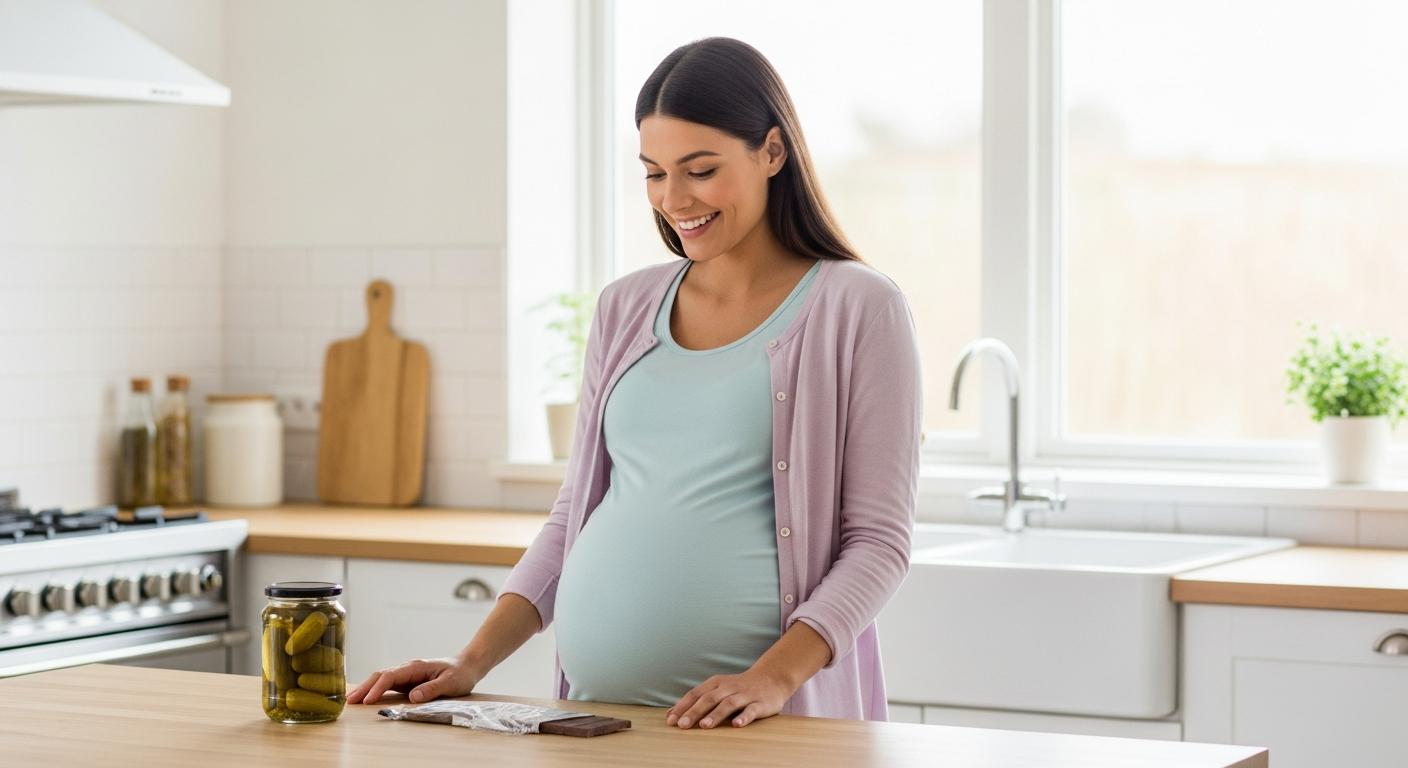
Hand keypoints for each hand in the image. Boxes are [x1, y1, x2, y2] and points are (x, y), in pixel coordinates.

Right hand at [346, 657, 480, 704]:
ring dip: (366, 688)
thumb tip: (413, 697)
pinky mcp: (408, 681)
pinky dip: (375, 690)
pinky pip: (388, 684)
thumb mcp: (450, 683)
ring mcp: (407, 674)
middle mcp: (408, 668)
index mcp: (416, 667)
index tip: (367, 700)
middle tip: (349, 701)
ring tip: (351, 700)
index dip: (378, 688)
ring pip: (381, 679)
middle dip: (364, 687)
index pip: (391, 676)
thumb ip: (432, 689)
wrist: (467, 666)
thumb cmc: (460, 674)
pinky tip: (366, 697)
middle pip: (380, 675)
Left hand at [666, 668, 791, 729]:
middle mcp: (729, 688)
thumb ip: (697, 700)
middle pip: (709, 699)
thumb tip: (671, 714)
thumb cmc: (739, 687)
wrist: (772, 678)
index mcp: (716, 683)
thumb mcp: (717, 689)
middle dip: (695, 712)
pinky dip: (744, 717)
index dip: (682, 707)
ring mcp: (745, 695)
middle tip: (682, 725)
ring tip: (704, 726)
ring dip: (716, 715)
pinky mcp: (760, 703)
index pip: (695, 694)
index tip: (671, 720)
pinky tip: (736, 725)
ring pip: (728, 704)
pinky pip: (751, 710)